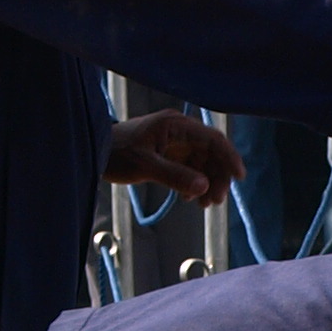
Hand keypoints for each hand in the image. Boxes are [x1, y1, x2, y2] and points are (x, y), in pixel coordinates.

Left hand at [105, 110, 240, 202]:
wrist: (92, 151)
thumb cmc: (115, 154)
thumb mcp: (145, 166)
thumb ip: (175, 176)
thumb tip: (204, 186)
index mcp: (176, 125)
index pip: (213, 138)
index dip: (229, 157)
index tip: (239, 177)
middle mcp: (179, 131)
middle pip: (211, 153)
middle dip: (217, 177)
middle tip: (216, 201)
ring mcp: (174, 143)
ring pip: (202, 163)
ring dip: (207, 183)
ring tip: (205, 205)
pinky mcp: (168, 154)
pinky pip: (190, 169)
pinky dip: (193, 184)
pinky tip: (190, 199)